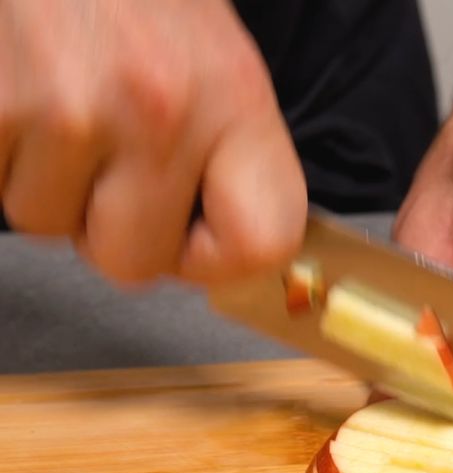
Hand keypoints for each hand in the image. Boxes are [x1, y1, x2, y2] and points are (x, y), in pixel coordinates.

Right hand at [0, 0, 305, 284]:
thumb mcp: (217, 64)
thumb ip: (227, 160)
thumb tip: (214, 249)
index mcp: (237, 102)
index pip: (261, 244)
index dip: (216, 259)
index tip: (191, 234)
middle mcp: (163, 110)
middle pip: (134, 263)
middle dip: (110, 227)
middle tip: (107, 160)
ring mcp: (73, 107)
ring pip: (49, 225)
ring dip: (49, 182)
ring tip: (61, 104)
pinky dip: (2, 154)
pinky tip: (23, 94)